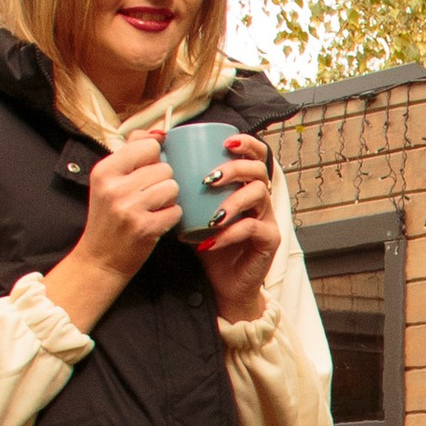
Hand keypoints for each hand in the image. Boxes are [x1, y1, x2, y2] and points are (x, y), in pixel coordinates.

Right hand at [42, 127, 180, 334]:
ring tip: (151, 208)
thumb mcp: (109, 181)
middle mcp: (115, 187)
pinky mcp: (145, 227)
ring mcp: (130, 208)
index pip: (147, 146)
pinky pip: (176, 210)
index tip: (145, 171)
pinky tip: (156, 222)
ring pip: (173, 187)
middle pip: (164, 168)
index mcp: (104, 170)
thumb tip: (158, 132)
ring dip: (168, 199)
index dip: (154, 158)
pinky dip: (170, 217)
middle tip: (147, 196)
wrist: (100, 258)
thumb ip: (130, 152)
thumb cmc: (109, 217)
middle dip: (162, 181)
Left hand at [195, 133, 279, 321]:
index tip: (225, 141)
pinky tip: (211, 240)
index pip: (255, 155)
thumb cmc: (208, 244)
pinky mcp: (269, 240)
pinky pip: (253, 228)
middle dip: (235, 168)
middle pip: (258, 169)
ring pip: (259, 194)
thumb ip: (182, 189)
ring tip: (212, 215)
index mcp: (244, 186)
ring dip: (233, 201)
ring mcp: (267, 218)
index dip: (246, 143)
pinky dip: (230, 232)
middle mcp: (260, 198)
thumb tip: (156, 156)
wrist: (223, 284)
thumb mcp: (192, 213)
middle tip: (210, 179)